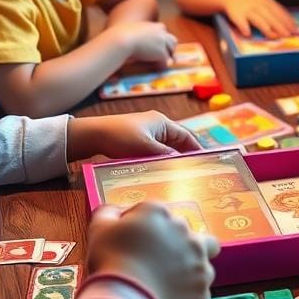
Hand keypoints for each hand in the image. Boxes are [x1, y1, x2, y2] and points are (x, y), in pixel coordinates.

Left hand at [68, 111, 199, 161]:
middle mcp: (158, 126)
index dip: (196, 149)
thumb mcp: (145, 147)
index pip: (187, 136)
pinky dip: (160, 160)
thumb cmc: (120, 137)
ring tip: (179, 176)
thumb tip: (181, 162)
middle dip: (185, 156)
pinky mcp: (138, 141)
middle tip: (193, 174)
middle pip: (178, 142)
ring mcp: (147, 133)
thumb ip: (165, 155)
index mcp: (163, 122)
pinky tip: (160, 172)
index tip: (205, 164)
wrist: (93, 135)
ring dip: (171, 160)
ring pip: (166, 149)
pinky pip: (155, 152)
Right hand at [88, 203, 218, 298]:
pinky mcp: (202, 292)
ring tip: (168, 284)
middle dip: (175, 246)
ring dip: (189, 269)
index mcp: (160, 214)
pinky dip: (186, 297)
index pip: (156, 215)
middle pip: (187, 235)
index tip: (133, 244)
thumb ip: (108, 214)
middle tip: (155, 263)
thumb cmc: (111, 261)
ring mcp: (199, 263)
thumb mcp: (99, 229)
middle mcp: (186, 233)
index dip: (144, 229)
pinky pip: (197, 293)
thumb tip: (114, 212)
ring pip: (202, 262)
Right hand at [113, 21, 176, 66]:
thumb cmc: (121, 35)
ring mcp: (163, 42)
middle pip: (172, 40)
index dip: (162, 39)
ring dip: (168, 57)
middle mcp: (161, 32)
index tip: (159, 45)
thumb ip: (136, 34)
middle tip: (169, 56)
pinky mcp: (161, 53)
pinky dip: (161, 66)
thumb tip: (129, 38)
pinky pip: (165, 62)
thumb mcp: (131, 30)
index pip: (163, 30)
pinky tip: (157, 71)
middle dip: (170, 48)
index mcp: (155, 26)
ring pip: (171, 51)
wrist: (123, 40)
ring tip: (163, 64)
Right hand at [224, 0, 297, 37]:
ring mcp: (247, 9)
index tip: (296, 30)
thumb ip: (275, 12)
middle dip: (280, 26)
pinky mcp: (236, 14)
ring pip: (258, 19)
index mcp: (267, 2)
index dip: (288, 21)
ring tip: (272, 36)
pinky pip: (240, 21)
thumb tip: (293, 25)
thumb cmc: (250, 2)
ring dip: (266, 28)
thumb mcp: (264, 2)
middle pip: (271, 17)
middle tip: (288, 36)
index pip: (280, 12)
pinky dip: (243, 27)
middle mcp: (258, 5)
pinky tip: (248, 34)